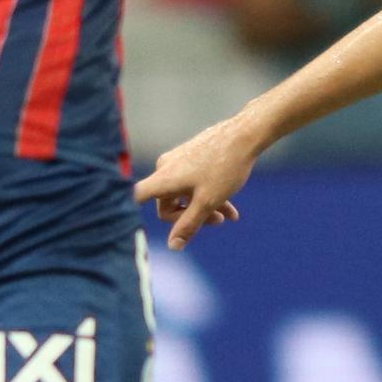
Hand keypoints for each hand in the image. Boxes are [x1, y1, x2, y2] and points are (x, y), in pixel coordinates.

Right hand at [132, 120, 259, 248]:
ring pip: (185, 194)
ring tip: (229, 216)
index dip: (136, 209)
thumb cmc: (225, 168)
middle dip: (191, 216)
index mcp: (164, 178)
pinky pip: (193, 183)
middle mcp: (166, 167)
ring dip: (204, 208)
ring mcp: (178, 161)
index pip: (138, 196)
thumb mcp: (207, 202)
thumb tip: (173, 246)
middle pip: (168, 202)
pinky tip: (229, 207)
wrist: (245, 136)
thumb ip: (189, 226)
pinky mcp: (191, 157)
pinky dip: (207, 195)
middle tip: (219, 221)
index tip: (154, 221)